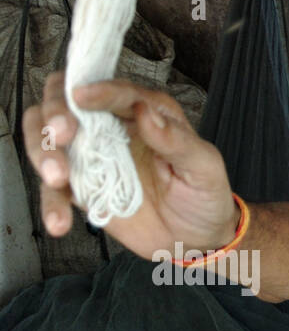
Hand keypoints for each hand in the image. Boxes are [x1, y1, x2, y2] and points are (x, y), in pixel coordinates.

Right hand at [21, 71, 237, 259]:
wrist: (199, 239)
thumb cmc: (205, 196)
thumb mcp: (204, 167)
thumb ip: (177, 140)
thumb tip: (147, 111)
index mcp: (145, 112)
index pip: (114, 91)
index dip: (97, 91)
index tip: (82, 97)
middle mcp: (112, 127)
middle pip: (64, 102)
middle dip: (54, 113)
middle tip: (62, 135)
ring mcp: (92, 156)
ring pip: (46, 139)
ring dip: (42, 153)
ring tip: (57, 178)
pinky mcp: (82, 187)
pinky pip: (54, 188)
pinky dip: (50, 202)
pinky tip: (60, 222)